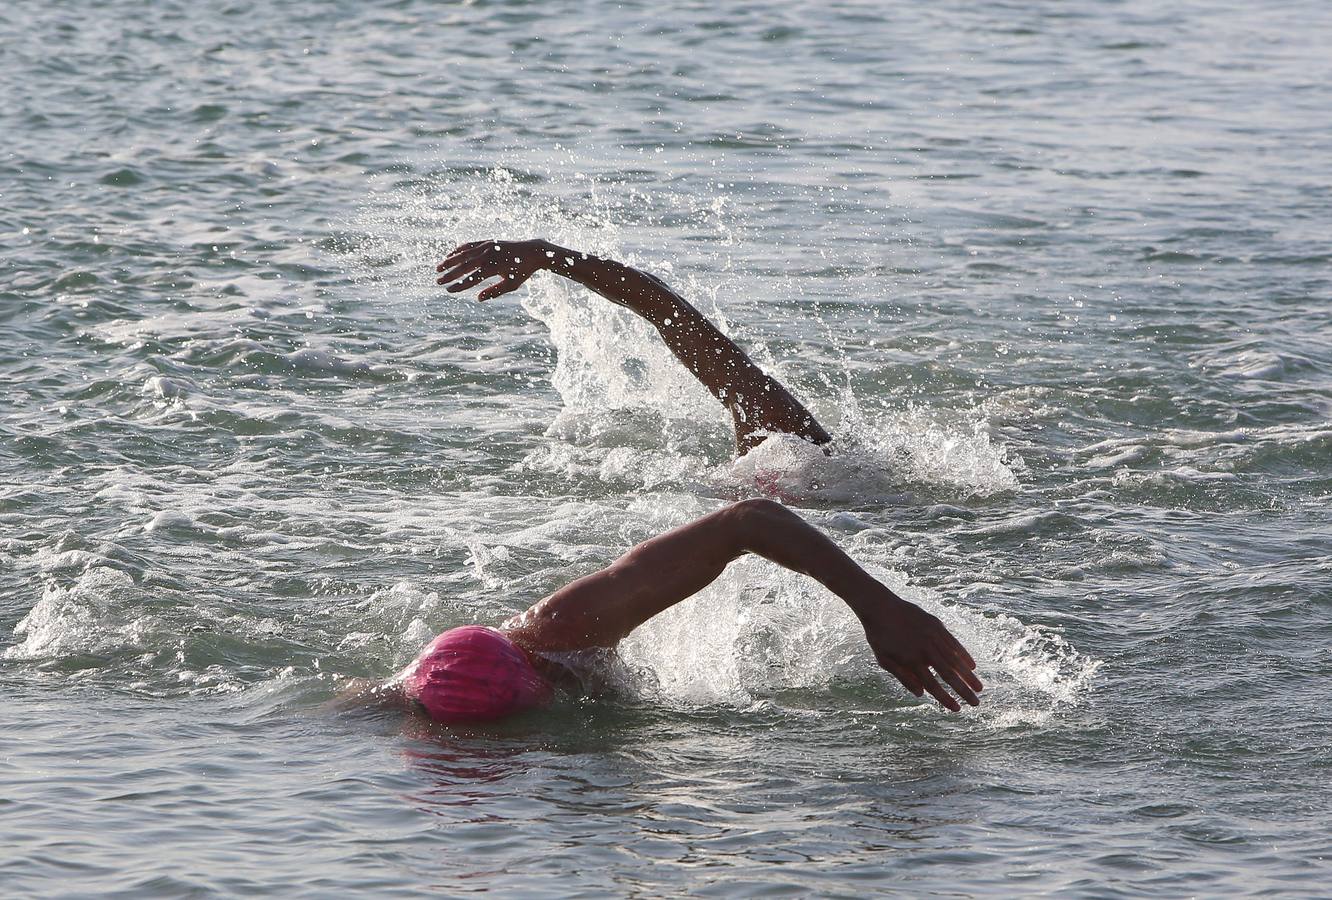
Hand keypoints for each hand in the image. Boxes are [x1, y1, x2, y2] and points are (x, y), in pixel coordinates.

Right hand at [435, 239, 548, 300]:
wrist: (532, 251)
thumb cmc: (522, 271)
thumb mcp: (511, 285)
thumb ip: (494, 291)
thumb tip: (477, 298)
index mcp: (495, 267)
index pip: (472, 278)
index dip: (460, 285)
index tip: (449, 290)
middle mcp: (489, 254)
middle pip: (464, 265)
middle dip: (450, 274)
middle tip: (438, 282)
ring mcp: (487, 246)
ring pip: (464, 253)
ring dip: (449, 261)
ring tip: (438, 268)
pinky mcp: (487, 241)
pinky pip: (469, 245)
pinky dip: (458, 250)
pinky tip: (450, 256)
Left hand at [855, 593, 982, 711]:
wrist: (880, 607)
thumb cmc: (879, 637)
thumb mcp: (884, 660)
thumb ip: (903, 677)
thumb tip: (922, 694)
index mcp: (911, 661)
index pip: (932, 685)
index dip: (946, 699)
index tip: (957, 709)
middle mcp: (925, 649)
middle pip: (949, 674)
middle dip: (964, 691)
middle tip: (976, 703)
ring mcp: (932, 636)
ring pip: (955, 659)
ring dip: (968, 675)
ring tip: (979, 688)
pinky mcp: (936, 625)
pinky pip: (954, 643)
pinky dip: (964, 655)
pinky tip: (972, 666)